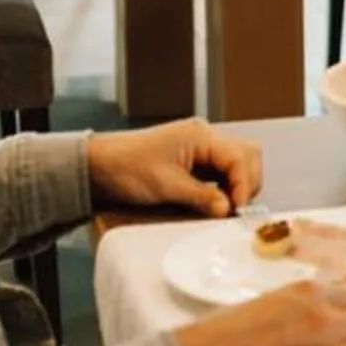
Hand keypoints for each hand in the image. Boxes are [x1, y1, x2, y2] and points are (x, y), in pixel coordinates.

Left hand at [87, 120, 263, 217]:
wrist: (98, 165)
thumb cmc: (127, 168)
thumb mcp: (165, 185)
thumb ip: (201, 197)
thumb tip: (228, 209)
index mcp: (200, 136)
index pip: (240, 157)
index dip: (244, 184)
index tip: (238, 209)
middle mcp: (205, 137)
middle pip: (246, 155)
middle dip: (247, 182)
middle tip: (237, 209)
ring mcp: (200, 147)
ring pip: (237, 163)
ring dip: (238, 185)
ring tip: (227, 208)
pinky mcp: (194, 160)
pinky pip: (221, 170)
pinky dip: (225, 186)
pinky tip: (217, 202)